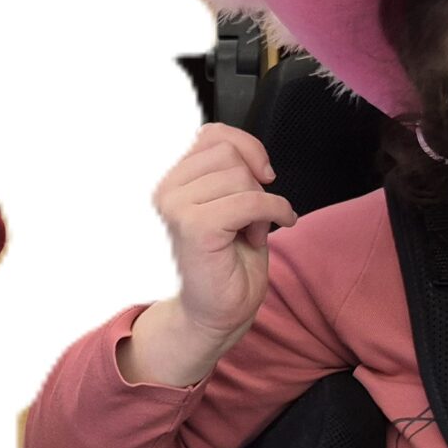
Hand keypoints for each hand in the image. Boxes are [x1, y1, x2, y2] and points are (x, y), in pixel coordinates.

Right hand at [120, 125, 297, 385]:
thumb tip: (252, 154)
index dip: (247, 147)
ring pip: (241, 176)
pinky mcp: (195, 227)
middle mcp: (167, 190)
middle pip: (229, 152)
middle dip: (255, 181)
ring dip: (262, 202)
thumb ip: (234, 172)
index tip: (264, 174)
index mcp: (173, 181)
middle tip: (255, 214)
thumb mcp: (233, 202)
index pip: (212, 134)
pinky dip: (276, 211)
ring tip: (253, 229)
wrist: (217, 313)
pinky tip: (281, 226)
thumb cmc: (228, 261)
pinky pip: (250, 201)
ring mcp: (176, 207)